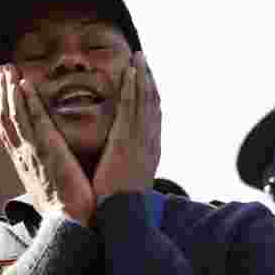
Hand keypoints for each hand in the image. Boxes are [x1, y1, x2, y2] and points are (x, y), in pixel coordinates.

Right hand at [0, 64, 94, 225]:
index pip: (10, 131)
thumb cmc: (67, 210)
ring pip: (14, 115)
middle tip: (2, 70)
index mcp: (25, 163)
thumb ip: (50, 171)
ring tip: (8, 69)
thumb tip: (55, 165)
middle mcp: (22, 156)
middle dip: (2, 92)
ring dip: (10, 89)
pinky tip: (23, 84)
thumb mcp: (53, 186)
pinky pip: (31, 121)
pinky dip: (25, 102)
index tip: (4, 90)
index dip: (5, 108)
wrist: (69, 224)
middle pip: (6, 118)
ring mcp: (31, 152)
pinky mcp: (44, 151)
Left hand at [92, 52, 161, 204]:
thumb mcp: (130, 184)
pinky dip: (132, 87)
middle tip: (143, 58)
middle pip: (153, 103)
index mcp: (151, 152)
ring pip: (145, 100)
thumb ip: (130, 169)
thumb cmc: (121, 206)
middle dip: (148, 79)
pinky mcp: (128, 140)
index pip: (153, 117)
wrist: (122, 218)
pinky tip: (129, 71)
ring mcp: (141, 140)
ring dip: (141, 75)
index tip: (146, 79)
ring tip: (138, 56)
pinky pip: (131, 107)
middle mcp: (151, 142)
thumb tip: (126, 164)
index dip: (150, 95)